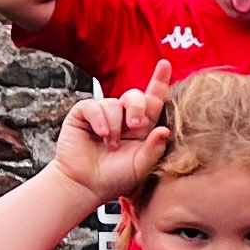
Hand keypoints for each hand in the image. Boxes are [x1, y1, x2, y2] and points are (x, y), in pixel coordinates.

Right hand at [52, 61, 174, 198]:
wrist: (86, 185)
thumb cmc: (115, 178)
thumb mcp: (141, 166)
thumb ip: (154, 149)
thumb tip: (165, 130)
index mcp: (142, 127)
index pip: (153, 101)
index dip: (159, 81)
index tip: (165, 64)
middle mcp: (124, 117)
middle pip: (135, 96)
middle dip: (138, 107)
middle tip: (136, 126)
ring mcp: (103, 114)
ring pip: (113, 103)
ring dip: (115, 125)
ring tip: (111, 144)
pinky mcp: (84, 114)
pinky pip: (94, 106)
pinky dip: (100, 120)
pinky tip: (101, 134)